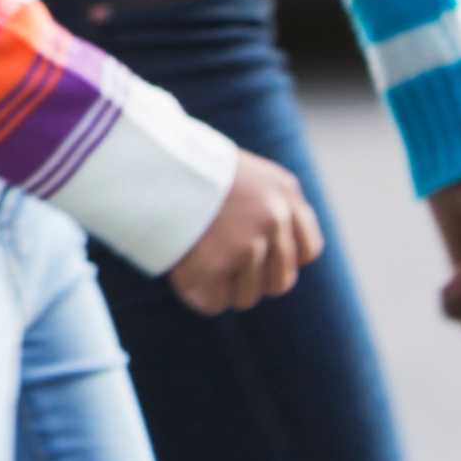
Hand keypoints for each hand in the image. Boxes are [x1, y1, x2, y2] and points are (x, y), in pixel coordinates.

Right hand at [163, 154, 321, 314]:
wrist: (153, 158)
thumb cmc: (189, 167)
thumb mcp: (241, 174)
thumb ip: (261, 206)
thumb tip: (264, 253)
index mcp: (285, 192)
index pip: (308, 251)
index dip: (281, 260)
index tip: (256, 256)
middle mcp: (274, 217)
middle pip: (281, 281)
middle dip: (253, 281)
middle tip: (221, 265)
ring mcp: (248, 241)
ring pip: (248, 297)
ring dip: (224, 288)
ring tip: (198, 261)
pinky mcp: (215, 263)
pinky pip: (215, 302)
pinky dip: (199, 295)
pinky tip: (185, 272)